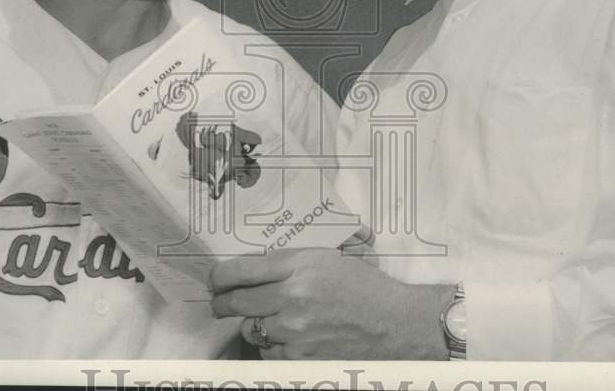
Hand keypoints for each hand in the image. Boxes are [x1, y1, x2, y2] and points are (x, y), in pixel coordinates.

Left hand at [209, 248, 450, 359]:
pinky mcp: (301, 357)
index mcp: (300, 265)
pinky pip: (270, 351)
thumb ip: (293, 260)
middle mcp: (292, 296)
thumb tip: (256, 264)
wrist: (398, 322)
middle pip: (236, 302)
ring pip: (251, 329)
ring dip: (253, 324)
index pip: (240, 270)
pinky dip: (273, 346)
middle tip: (221, 302)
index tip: (216, 280)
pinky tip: (288, 338)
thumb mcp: (331, 257)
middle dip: (223, 302)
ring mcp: (294, 330)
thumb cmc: (367, 285)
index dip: (220, 277)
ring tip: (264, 319)